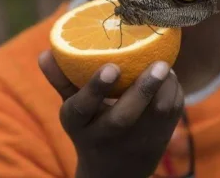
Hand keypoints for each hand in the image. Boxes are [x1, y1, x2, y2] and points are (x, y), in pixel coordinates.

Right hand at [39, 51, 183, 177]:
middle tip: (159, 64)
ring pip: (157, 115)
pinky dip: (175, 92)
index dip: (96, 88)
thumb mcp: (73, 108)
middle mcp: (107, 135)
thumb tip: (45, 53)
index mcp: (80, 124)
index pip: (82, 108)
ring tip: (164, 65)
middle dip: (143, 89)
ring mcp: (137, 140)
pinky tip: (170, 77)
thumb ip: (61, 80)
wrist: (113, 173)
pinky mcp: (160, 140)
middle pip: (124, 116)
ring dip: (165, 88)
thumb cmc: (90, 128)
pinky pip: (173, 114)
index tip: (111, 67)